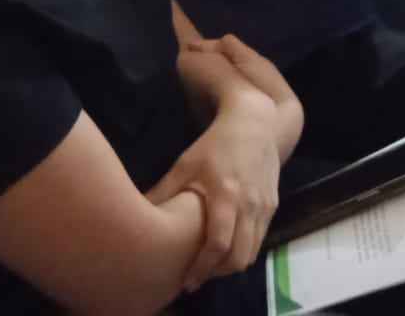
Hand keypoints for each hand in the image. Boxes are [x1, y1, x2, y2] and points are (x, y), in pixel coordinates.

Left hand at [147, 90, 281, 290]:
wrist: (254, 124)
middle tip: (197, 276)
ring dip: (231, 264)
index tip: (187, 281)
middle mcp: (250, 204)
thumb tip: (133, 216)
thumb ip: (163, 192)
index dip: (203, 268)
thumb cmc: (215, 144)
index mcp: (226, 194)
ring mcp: (264, 206)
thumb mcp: (185, 165)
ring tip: (210, 264)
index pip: (219, 244)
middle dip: (217, 273)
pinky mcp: (272, 205)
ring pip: (252, 251)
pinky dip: (244, 249)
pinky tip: (227, 245)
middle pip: (239, 257)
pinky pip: (260, 238)